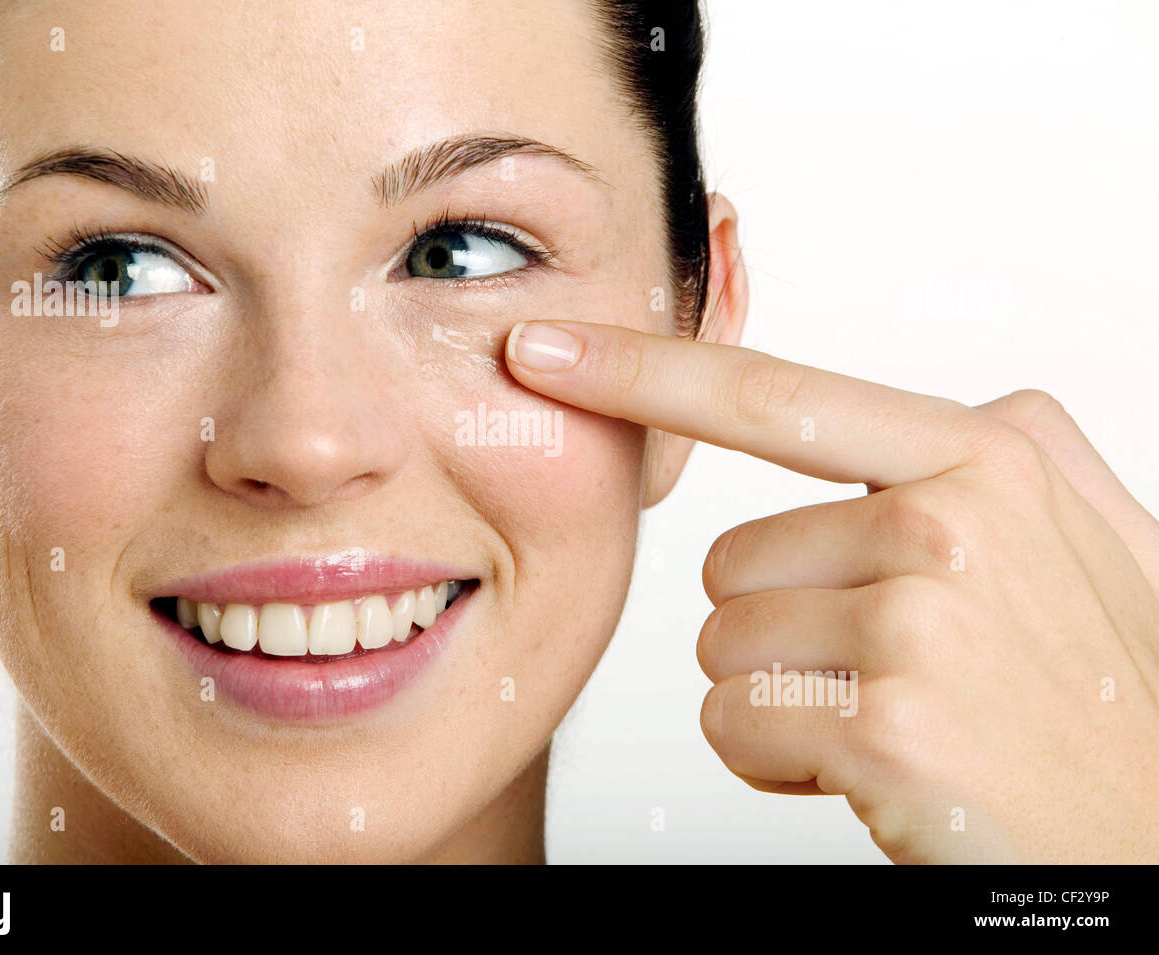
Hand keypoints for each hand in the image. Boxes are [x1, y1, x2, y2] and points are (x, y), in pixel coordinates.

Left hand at [505, 319, 1158, 862]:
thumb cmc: (1112, 705)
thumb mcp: (1102, 544)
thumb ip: (1021, 460)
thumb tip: (968, 403)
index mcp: (985, 460)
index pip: (770, 396)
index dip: (640, 368)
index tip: (540, 348)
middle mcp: (949, 523)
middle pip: (726, 563)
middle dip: (779, 631)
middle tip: (892, 675)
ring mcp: (917, 621)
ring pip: (720, 648)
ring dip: (781, 701)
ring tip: (892, 722)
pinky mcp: (883, 724)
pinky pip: (731, 723)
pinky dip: (778, 762)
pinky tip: (875, 772)